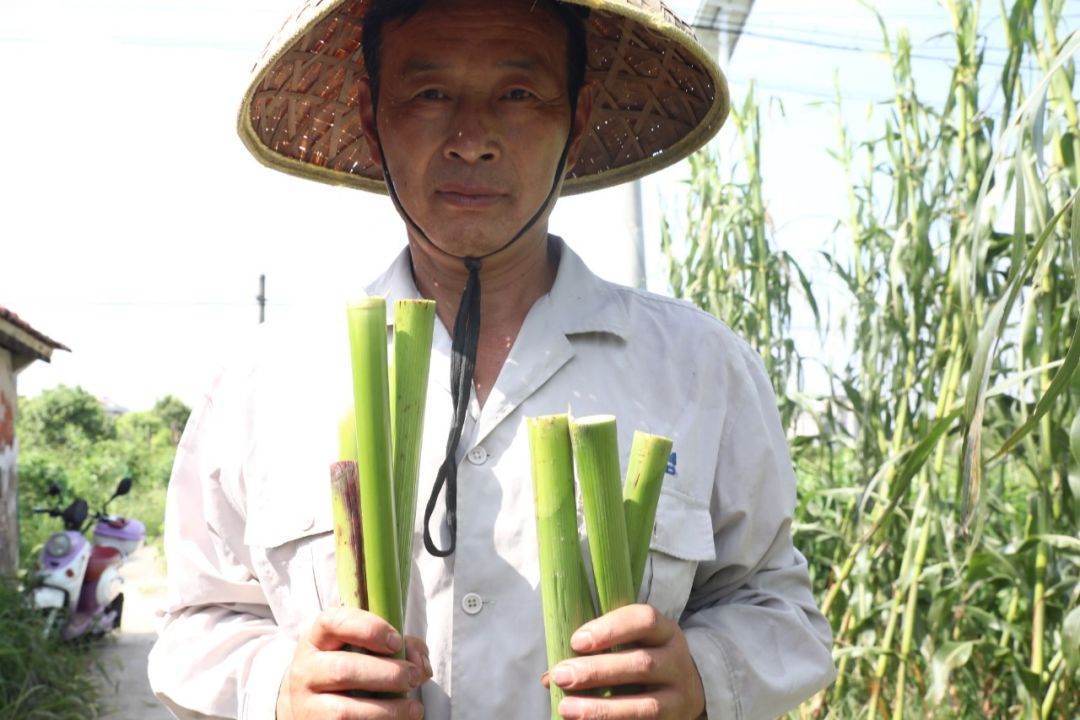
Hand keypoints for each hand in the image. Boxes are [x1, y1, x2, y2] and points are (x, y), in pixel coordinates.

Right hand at [276, 607, 431, 718]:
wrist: (307, 706)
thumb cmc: (347, 668)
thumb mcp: (362, 648)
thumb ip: (397, 646)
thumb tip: (421, 663)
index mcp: (318, 639)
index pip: (334, 622)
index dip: (368, 628)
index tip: (396, 642)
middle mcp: (306, 670)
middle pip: (343, 670)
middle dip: (387, 674)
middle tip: (414, 677)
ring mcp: (306, 704)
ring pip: (344, 711)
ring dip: (387, 710)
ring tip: (414, 709)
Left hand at [543, 604, 705, 718]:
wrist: (685, 691)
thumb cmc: (642, 658)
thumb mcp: (630, 644)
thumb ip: (595, 650)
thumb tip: (550, 676)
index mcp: (665, 632)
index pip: (644, 620)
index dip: (610, 629)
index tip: (576, 641)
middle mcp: (677, 661)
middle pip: (641, 664)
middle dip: (597, 671)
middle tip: (561, 675)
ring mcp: (679, 696)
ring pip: (645, 705)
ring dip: (601, 708)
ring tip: (566, 708)